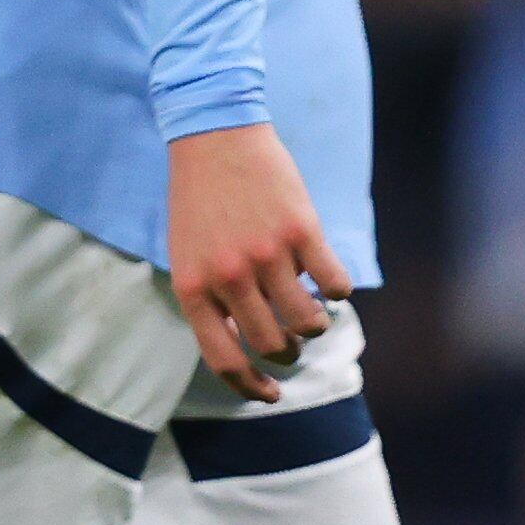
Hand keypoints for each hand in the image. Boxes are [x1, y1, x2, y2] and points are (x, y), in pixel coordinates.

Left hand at [166, 123, 350, 400]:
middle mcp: (229, 276)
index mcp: (193, 286)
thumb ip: (209, 298)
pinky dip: (338, 290)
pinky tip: (329, 280)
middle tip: (290, 338)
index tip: (271, 393)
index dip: (251, 386)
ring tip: (312, 310)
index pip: (224, 358)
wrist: (213, 132)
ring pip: (307, 322)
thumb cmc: (198, 196)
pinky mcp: (301, 231)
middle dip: (286, 350)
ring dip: (315, 324)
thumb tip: (245, 343)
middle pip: (272, 344)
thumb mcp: (186, 253)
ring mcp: (266, 254)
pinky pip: (335, 284)